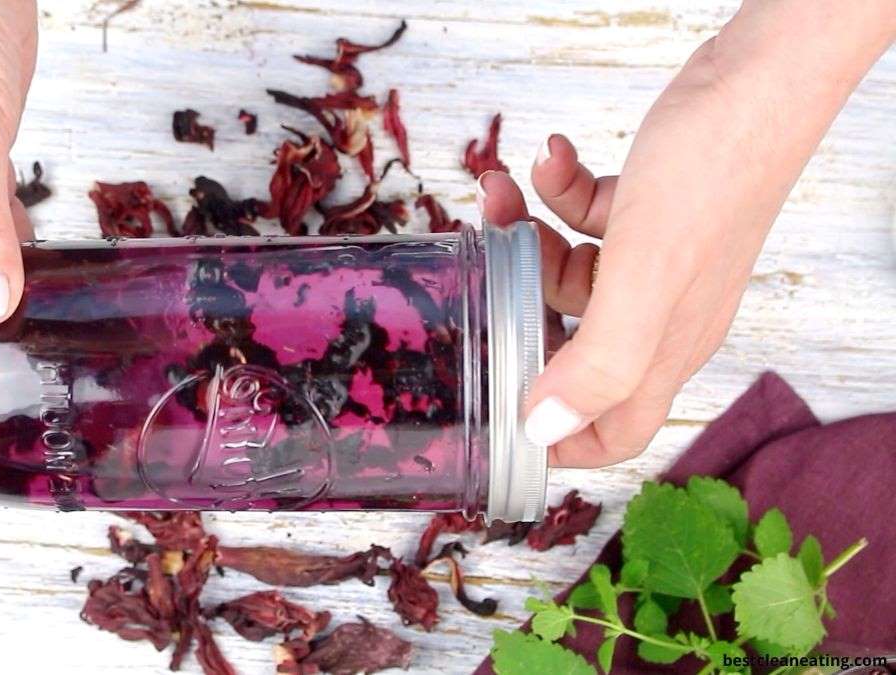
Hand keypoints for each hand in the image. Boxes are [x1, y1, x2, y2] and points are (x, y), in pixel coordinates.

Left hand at [479, 1, 894, 466]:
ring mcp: (654, 261)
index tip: (501, 422)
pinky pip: (583, 218)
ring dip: (526, 232)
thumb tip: (544, 427)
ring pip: (569, 270)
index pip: (618, 427)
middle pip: (572, 341)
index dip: (562, 440)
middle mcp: (661, 313)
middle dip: (519, 303)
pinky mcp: (647, 211)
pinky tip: (550, 158)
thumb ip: (600, 358)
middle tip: (487, 263)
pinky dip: (557, 191)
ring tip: (502, 190)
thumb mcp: (647, 276)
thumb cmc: (715, 174)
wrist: (755, 78)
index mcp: (666, 348)